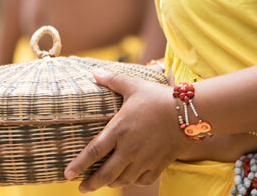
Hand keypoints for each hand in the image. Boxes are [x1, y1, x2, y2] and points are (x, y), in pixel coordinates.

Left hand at [64, 70, 193, 191]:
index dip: (79, 164)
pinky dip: (132, 181)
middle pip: (105, 174)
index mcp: (119, 130)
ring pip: (122, 180)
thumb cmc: (158, 97)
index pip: (93, 151)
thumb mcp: (133, 86)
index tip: (68, 174)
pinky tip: (127, 178)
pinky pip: (142, 180)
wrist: (188, 112)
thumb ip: (113, 80)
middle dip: (91, 183)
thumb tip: (95, 72)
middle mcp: (129, 149)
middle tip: (81, 187)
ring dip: (110, 183)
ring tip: (102, 183)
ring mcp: (144, 160)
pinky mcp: (158, 165)